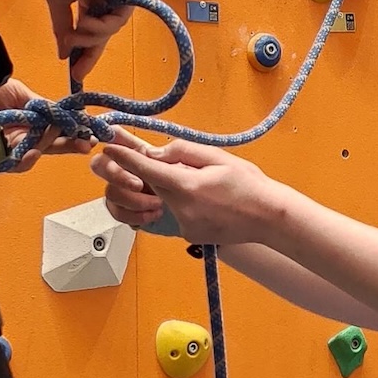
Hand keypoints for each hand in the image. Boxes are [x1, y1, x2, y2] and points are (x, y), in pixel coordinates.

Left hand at [0, 78, 94, 172]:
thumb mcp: (19, 92)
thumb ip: (41, 106)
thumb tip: (64, 115)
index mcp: (28, 121)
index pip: (53, 131)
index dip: (72, 134)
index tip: (91, 135)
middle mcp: (19, 136)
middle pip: (47, 147)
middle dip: (68, 146)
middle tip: (86, 144)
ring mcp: (5, 147)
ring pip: (32, 156)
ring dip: (46, 149)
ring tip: (55, 141)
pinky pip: (10, 164)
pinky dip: (23, 159)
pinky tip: (33, 152)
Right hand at [47, 0, 141, 83]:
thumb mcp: (59, 4)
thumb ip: (63, 29)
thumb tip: (62, 55)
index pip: (91, 28)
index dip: (84, 51)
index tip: (76, 73)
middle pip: (103, 33)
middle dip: (89, 52)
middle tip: (78, 72)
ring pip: (109, 29)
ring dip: (90, 36)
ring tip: (74, 33)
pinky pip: (118, 20)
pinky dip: (101, 25)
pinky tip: (87, 18)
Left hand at [90, 132, 287, 245]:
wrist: (269, 217)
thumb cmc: (248, 183)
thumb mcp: (217, 157)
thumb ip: (182, 151)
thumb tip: (155, 152)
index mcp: (186, 186)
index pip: (144, 167)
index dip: (123, 154)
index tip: (109, 144)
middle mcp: (180, 209)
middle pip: (144, 186)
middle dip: (138, 172)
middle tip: (145, 159)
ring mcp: (183, 225)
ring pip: (156, 200)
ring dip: (159, 187)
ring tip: (183, 178)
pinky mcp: (187, 234)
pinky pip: (170, 212)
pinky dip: (176, 200)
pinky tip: (199, 196)